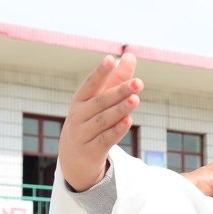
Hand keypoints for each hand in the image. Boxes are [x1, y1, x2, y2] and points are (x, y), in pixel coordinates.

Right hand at [59, 54, 143, 190]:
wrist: (74, 158)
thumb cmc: (90, 120)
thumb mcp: (100, 101)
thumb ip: (117, 79)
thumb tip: (130, 55)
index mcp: (80, 100)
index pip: (90, 84)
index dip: (100, 72)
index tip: (110, 59)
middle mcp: (79, 115)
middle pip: (101, 102)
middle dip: (120, 91)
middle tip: (138, 82)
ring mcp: (83, 134)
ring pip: (103, 120)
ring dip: (120, 110)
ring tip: (136, 100)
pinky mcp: (91, 151)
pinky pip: (104, 140)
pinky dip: (116, 131)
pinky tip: (128, 121)